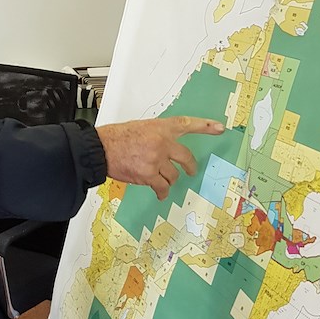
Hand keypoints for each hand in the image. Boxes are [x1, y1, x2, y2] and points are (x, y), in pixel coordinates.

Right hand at [96, 115, 224, 199]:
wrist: (100, 149)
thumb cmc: (115, 137)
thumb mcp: (140, 127)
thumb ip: (156, 135)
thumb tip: (165, 149)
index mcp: (160, 128)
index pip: (187, 124)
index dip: (205, 126)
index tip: (219, 128)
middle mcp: (162, 143)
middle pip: (185, 157)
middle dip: (190, 166)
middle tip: (191, 170)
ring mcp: (156, 160)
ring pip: (173, 175)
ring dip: (169, 179)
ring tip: (162, 181)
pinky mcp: (149, 175)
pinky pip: (162, 187)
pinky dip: (162, 192)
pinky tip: (161, 194)